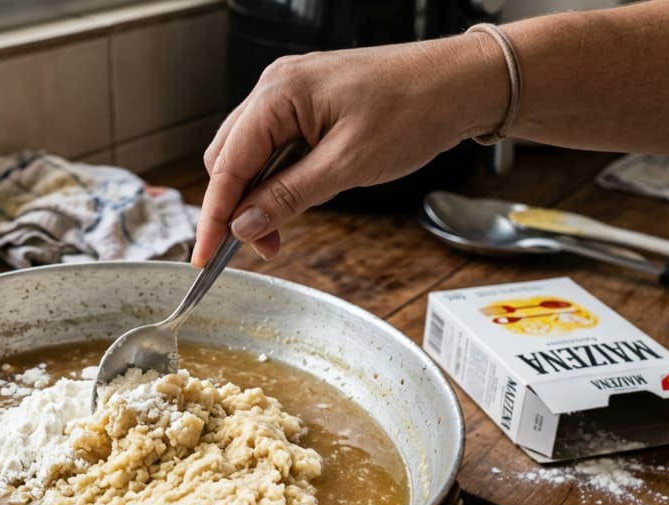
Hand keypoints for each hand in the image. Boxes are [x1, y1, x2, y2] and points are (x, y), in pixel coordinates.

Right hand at [192, 34, 506, 265]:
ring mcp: (291, 92)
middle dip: (235, 208)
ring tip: (277, 231)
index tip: (206, 256)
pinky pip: (272, 145)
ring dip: (255, 196)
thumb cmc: (415, 110)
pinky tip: (289, 200)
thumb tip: (245, 225)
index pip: (228, 163)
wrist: (462, 84)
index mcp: (280, 92)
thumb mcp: (349, 165)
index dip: (214, 215)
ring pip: (248, 154)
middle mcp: (277, 86)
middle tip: (260, 248)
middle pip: (228, 158)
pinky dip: (274, 178)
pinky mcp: (307, 103)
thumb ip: (290, 196)